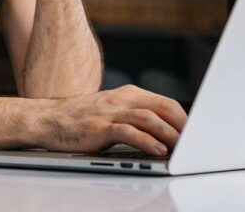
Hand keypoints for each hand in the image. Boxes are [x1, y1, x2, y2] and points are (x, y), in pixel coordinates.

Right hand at [38, 85, 187, 156]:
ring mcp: (110, 112)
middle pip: (161, 108)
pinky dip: (146, 141)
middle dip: (182, 126)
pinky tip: (157, 151)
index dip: (183, 118)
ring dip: (169, 134)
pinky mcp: (99, 128)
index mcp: (127, 94)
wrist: (48, 119)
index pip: (164, 103)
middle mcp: (121, 100)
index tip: (196, 134)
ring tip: (181, 149)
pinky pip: (128, 132)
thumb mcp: (111, 111)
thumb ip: (135, 116)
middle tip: (195, 144)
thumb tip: (164, 133)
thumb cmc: (81, 119)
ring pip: (148, 119)